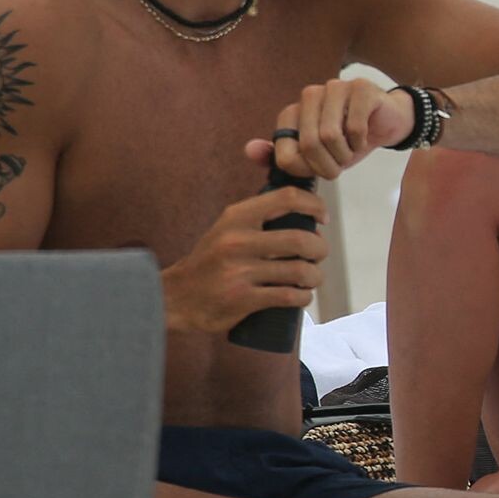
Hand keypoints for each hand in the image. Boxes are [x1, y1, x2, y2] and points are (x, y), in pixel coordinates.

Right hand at [160, 185, 329, 333]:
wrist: (176, 297)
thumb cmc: (210, 261)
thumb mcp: (227, 228)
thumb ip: (258, 217)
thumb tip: (306, 216)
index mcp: (237, 217)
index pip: (287, 198)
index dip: (314, 205)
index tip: (322, 218)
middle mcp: (238, 240)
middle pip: (301, 239)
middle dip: (320, 249)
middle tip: (319, 255)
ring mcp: (240, 271)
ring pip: (300, 271)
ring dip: (315, 277)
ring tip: (312, 278)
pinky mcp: (243, 299)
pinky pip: (289, 296)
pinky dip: (304, 297)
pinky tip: (302, 296)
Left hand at [252, 78, 414, 179]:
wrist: (387, 123)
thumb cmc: (348, 142)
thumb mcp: (316, 157)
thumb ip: (282, 157)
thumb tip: (249, 150)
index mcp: (292, 113)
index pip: (285, 154)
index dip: (306, 171)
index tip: (321, 170)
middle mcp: (309, 95)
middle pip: (308, 145)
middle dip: (328, 165)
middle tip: (340, 165)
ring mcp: (335, 87)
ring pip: (330, 136)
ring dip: (345, 154)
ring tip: (351, 150)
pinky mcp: (360, 88)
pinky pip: (354, 127)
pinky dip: (361, 142)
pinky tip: (364, 137)